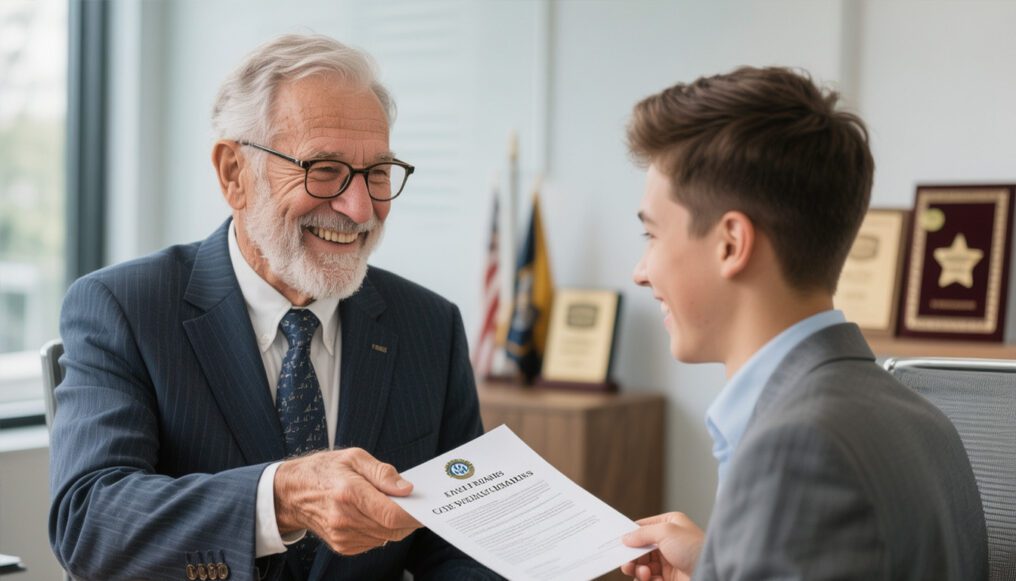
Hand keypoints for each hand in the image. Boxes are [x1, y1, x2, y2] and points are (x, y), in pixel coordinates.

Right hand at [274, 447, 421, 554]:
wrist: (292, 492)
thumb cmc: (324, 470)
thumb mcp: (354, 457)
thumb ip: (383, 473)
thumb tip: (406, 488)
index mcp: (349, 493)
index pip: (391, 514)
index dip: (413, 514)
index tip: (426, 507)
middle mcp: (344, 518)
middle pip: (392, 529)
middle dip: (408, 518)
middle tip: (413, 503)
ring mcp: (342, 535)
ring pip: (386, 537)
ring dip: (395, 524)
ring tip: (390, 504)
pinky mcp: (342, 546)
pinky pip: (374, 542)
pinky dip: (381, 530)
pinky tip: (374, 514)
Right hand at [620, 512, 704, 580]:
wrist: (710, 572)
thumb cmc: (695, 548)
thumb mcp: (666, 531)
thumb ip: (642, 533)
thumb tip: (626, 538)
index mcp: (669, 525)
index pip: (643, 528)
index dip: (630, 537)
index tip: (619, 545)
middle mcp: (668, 542)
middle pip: (640, 550)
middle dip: (633, 558)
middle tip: (628, 564)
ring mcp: (668, 561)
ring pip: (642, 566)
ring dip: (639, 571)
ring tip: (645, 574)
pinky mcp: (669, 578)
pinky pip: (649, 579)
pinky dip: (648, 580)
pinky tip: (654, 580)